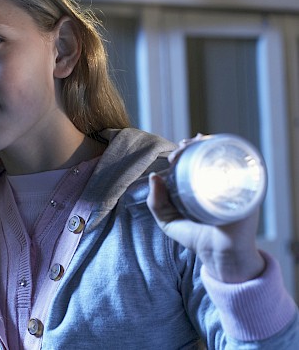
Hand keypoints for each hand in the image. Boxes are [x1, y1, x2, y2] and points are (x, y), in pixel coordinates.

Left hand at [147, 135, 264, 283]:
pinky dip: (228, 154)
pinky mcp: (247, 189)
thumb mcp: (168, 220)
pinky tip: (215, 149)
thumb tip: (154, 176)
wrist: (219, 256)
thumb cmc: (196, 238)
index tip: (174, 154)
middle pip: (208, 152)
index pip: (195, 159)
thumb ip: (156, 201)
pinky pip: (240, 166)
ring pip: (222, 154)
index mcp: (202, 185)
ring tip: (192, 144)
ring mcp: (234, 183)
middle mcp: (219, 181)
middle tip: (179, 152)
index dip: (185, 150)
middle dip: (192, 145)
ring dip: (207, 144)